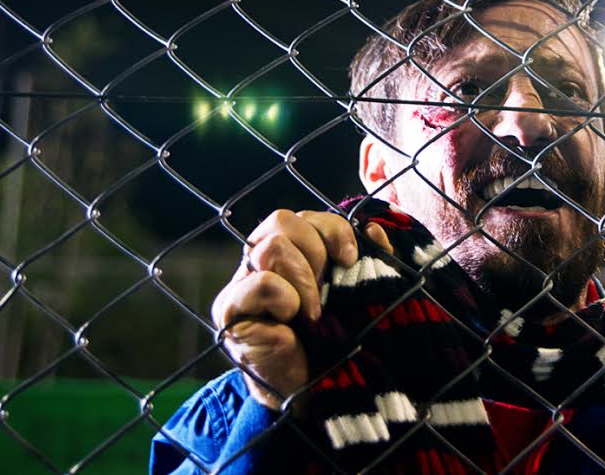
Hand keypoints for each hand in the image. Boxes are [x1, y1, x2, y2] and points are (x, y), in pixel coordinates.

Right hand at [210, 209, 392, 409]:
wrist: (312, 388)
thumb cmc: (333, 337)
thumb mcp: (357, 293)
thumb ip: (369, 260)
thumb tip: (374, 228)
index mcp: (290, 250)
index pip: (304, 217)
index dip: (332, 230)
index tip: (350, 259)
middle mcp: (260, 260)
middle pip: (281, 221)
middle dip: (315, 251)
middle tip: (326, 287)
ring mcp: (242, 283)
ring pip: (270, 249)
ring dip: (303, 280)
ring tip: (313, 312)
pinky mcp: (230, 311)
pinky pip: (259, 284)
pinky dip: (284, 300)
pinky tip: (291, 324)